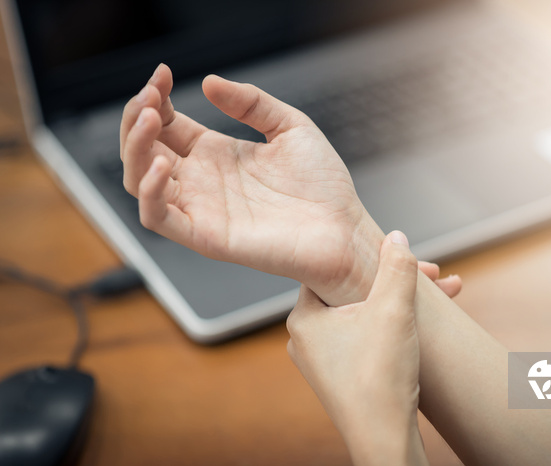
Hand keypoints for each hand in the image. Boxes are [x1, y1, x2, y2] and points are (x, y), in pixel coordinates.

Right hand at [120, 64, 382, 304]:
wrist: (344, 229)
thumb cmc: (323, 186)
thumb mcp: (291, 126)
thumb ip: (252, 102)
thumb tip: (209, 81)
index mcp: (217, 153)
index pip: (166, 123)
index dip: (156, 97)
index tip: (163, 73)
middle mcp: (202, 180)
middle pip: (143, 148)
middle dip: (137, 116)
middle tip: (151, 95)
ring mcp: (201, 207)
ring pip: (138, 180)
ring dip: (134, 147)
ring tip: (150, 118)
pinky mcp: (205, 235)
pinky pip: (157, 218)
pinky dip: (147, 191)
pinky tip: (158, 164)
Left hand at [286, 231, 427, 465]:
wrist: (385, 441)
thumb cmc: (379, 378)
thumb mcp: (393, 310)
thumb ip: (397, 268)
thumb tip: (396, 238)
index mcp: (303, 318)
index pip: (333, 270)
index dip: (373, 258)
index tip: (407, 258)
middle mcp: (306, 339)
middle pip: (356, 291)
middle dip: (400, 282)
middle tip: (436, 276)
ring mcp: (324, 361)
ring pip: (366, 315)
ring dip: (403, 304)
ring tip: (442, 296)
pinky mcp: (343, 377)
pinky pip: (368, 339)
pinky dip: (394, 328)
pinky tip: (422, 325)